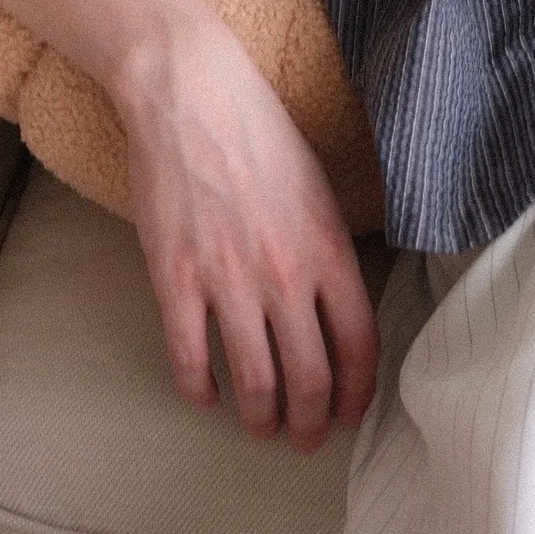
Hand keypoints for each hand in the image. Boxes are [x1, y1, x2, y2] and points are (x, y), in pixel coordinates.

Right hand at [113, 6, 379, 450]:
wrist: (193, 95)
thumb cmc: (261, 132)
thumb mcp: (320, 188)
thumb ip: (331, 248)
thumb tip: (340, 302)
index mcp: (329, 250)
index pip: (359, 345)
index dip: (359, 393)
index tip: (352, 415)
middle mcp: (285, 274)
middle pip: (310, 378)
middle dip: (311, 422)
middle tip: (304, 438)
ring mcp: (228, 280)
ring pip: (254, 380)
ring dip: (259, 417)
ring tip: (260, 427)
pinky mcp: (175, 279)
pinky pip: (189, 357)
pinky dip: (198, 388)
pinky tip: (204, 394)